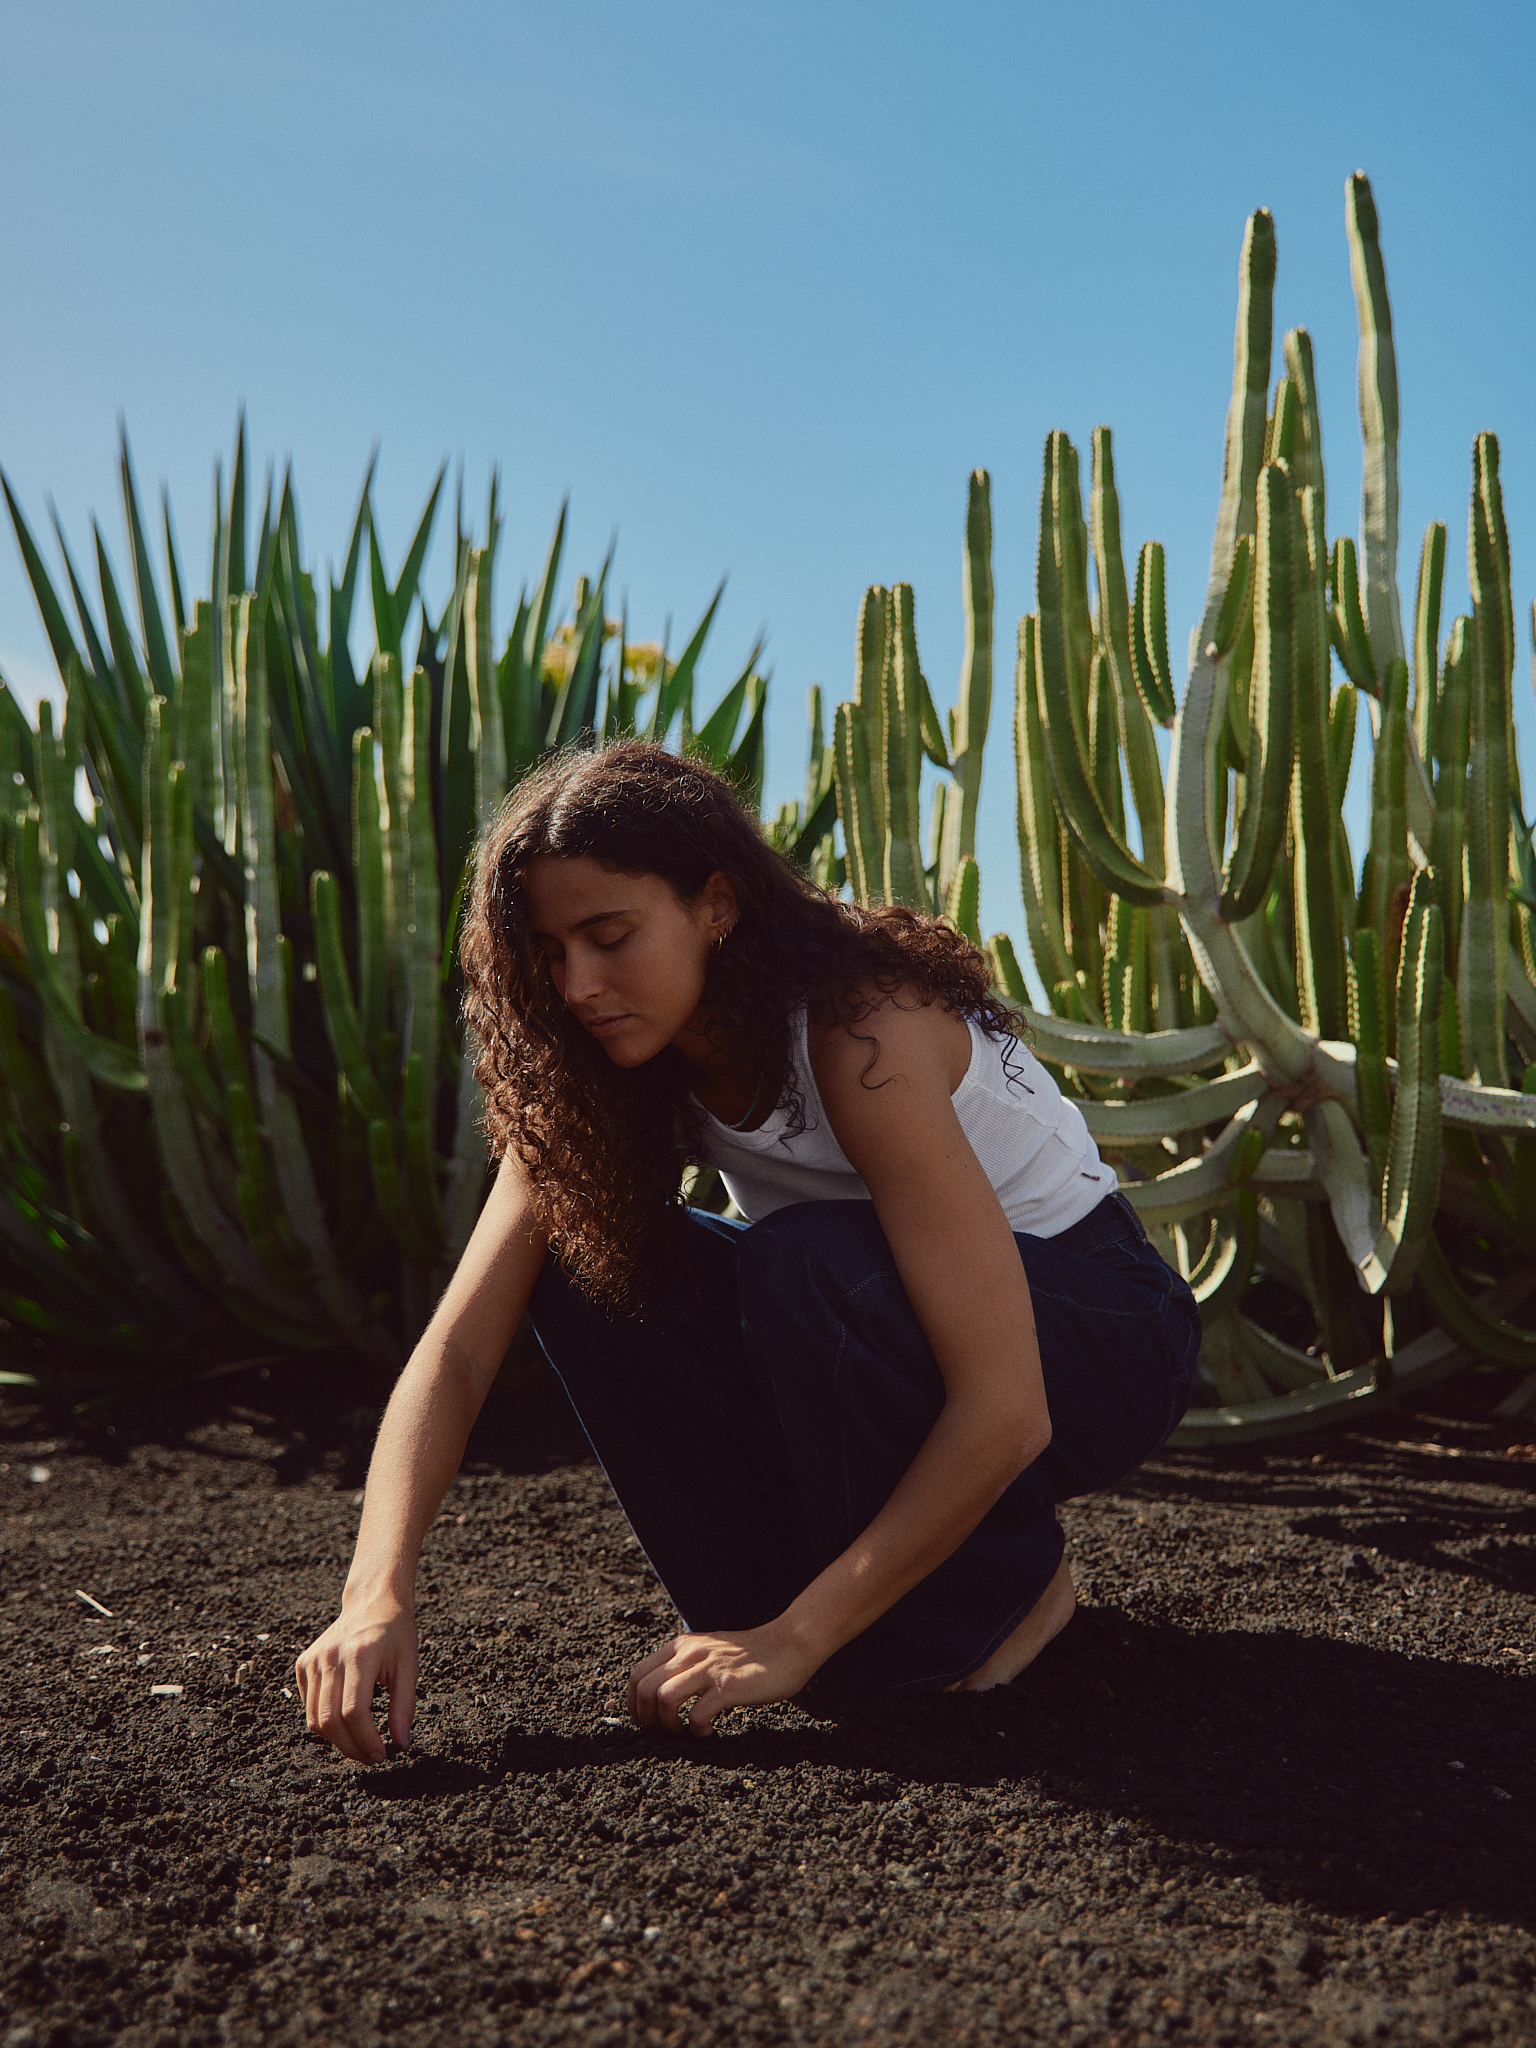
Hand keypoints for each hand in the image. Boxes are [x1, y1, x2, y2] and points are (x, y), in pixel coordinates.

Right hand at [295, 1595, 416, 1763]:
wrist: (373, 1602)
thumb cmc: (396, 1635)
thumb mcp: (409, 1667)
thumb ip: (405, 1707)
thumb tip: (402, 1745)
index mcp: (361, 1655)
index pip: (354, 1712)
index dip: (367, 1741)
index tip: (383, 1755)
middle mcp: (331, 1657)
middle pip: (330, 1720)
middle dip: (351, 1748)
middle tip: (372, 1758)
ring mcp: (313, 1660)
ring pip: (315, 1719)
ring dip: (337, 1742)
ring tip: (360, 1745)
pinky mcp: (303, 1664)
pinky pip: (309, 1707)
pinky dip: (325, 1723)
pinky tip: (346, 1722)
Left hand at [627, 1619, 818, 1737]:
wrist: (790, 1644)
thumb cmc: (752, 1655)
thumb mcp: (710, 1650)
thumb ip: (687, 1664)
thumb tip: (661, 1694)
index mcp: (683, 1645)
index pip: (637, 1674)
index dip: (632, 1705)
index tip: (644, 1723)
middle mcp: (691, 1653)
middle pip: (644, 1688)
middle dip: (645, 1719)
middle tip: (662, 1734)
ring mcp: (710, 1668)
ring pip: (663, 1698)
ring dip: (667, 1725)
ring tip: (682, 1733)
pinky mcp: (728, 1686)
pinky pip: (696, 1713)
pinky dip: (696, 1730)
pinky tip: (708, 1732)